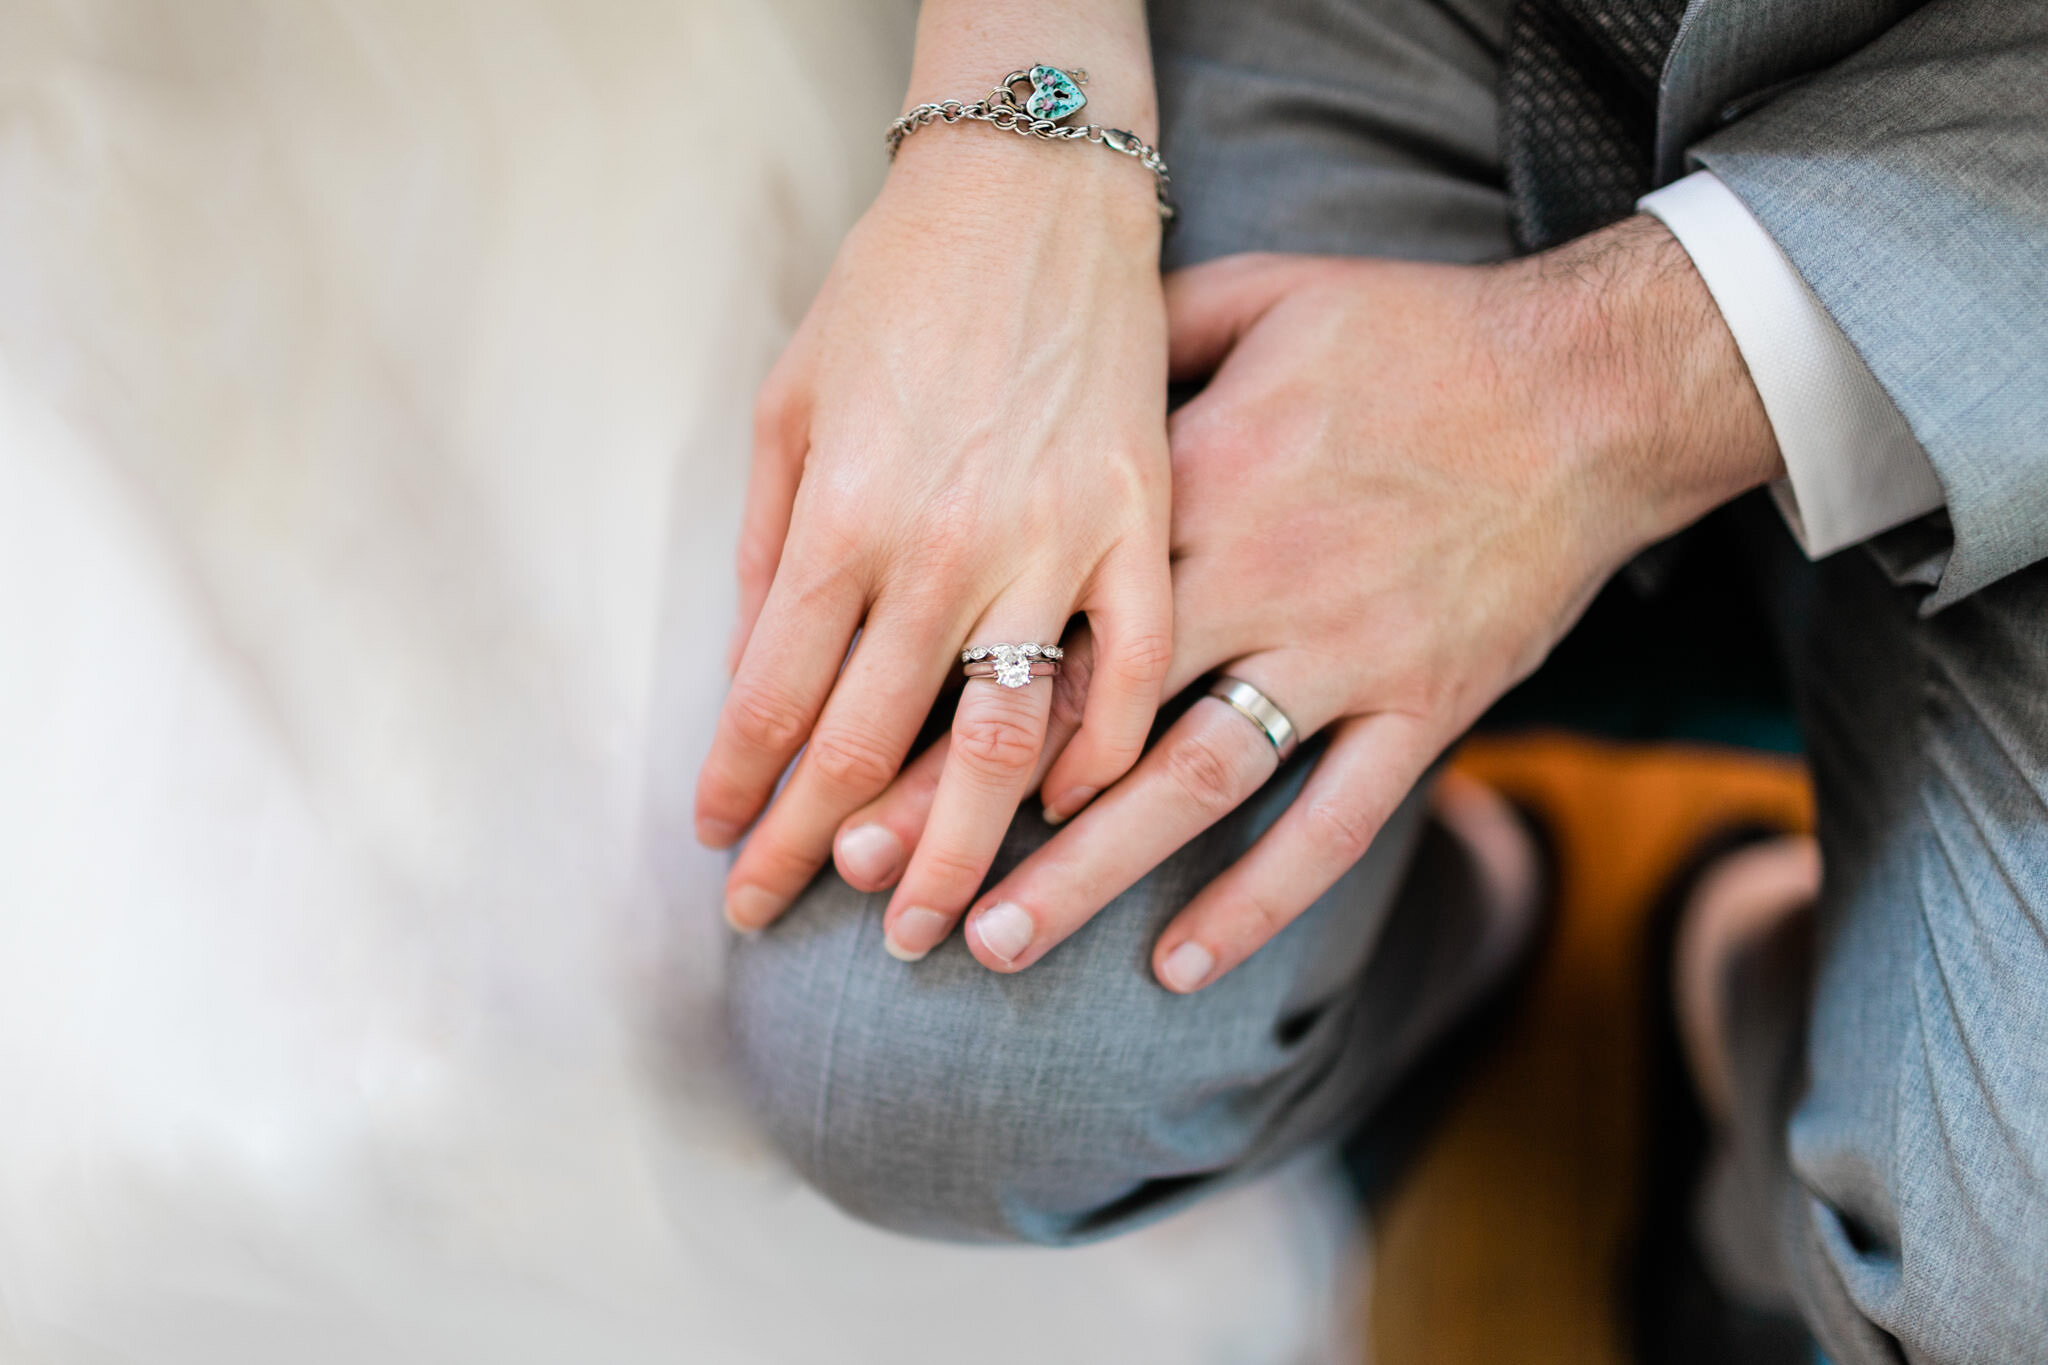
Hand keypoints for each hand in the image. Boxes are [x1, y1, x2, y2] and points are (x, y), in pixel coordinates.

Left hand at [695, 99, 1172, 950]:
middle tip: (789, 928)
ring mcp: (1057, 542)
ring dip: (960, 852)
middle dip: (819, 855)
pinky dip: (1103, 756)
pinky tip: (1069, 814)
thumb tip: (753, 675)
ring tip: (938, 933)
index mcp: (845, 515)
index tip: (722, 854)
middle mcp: (945, 548)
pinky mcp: (1145, 524)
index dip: (741, 795)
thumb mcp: (791, 399)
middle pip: (869, 747)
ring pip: (1001, 742)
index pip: (772, 700)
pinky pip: (1134, 671)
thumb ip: (774, 547)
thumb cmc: (895, 288)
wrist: (1032, 185)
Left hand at [834, 216, 1783, 987]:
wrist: (1594, 381)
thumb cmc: (1418, 332)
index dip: (942, 691)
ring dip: (1089, 875)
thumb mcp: (1265, 293)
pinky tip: (1178, 966)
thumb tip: (1051, 366)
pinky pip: (1333, 824)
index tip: (853, 763)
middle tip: (882, 888)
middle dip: (973, 808)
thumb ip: (1149, 337)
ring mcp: (1342, 654)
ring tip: (996, 945)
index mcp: (1192, 483)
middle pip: (1088, 718)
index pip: (1041, 611)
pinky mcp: (1423, 706)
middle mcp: (1254, 580)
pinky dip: (1258, 900)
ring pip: (1193, 786)